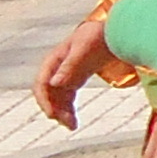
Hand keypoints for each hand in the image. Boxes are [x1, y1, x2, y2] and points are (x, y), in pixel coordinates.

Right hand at [36, 8, 113, 126]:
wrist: (114, 31)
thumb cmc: (98, 37)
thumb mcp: (84, 50)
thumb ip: (69, 66)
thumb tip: (53, 83)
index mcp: (54, 60)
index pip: (41, 83)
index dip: (44, 100)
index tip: (51, 115)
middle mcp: (56, 69)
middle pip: (48, 93)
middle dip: (54, 109)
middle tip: (67, 123)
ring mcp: (64, 75)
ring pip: (57, 98)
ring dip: (61, 112)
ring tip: (72, 126)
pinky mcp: (75, 80)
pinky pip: (67, 98)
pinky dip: (68, 109)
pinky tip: (74, 121)